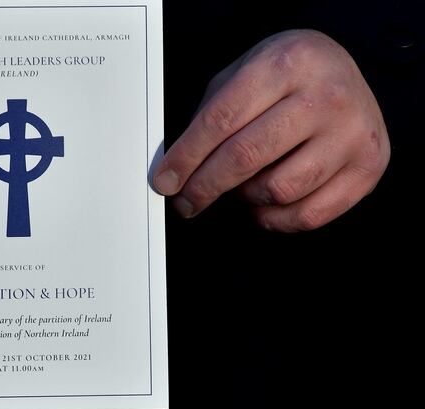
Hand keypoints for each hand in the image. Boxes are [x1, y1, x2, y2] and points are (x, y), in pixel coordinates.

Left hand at [153, 30, 389, 230]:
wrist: (344, 69)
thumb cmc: (285, 75)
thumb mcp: (243, 73)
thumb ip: (211, 115)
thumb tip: (176, 169)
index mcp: (286, 64)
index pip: (222, 120)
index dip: (186, 157)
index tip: (165, 180)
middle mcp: (325, 96)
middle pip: (246, 157)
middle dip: (204, 187)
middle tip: (186, 201)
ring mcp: (352, 133)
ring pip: (278, 190)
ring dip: (243, 199)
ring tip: (235, 190)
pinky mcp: (369, 166)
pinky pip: (309, 214)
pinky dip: (275, 219)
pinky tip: (262, 205)